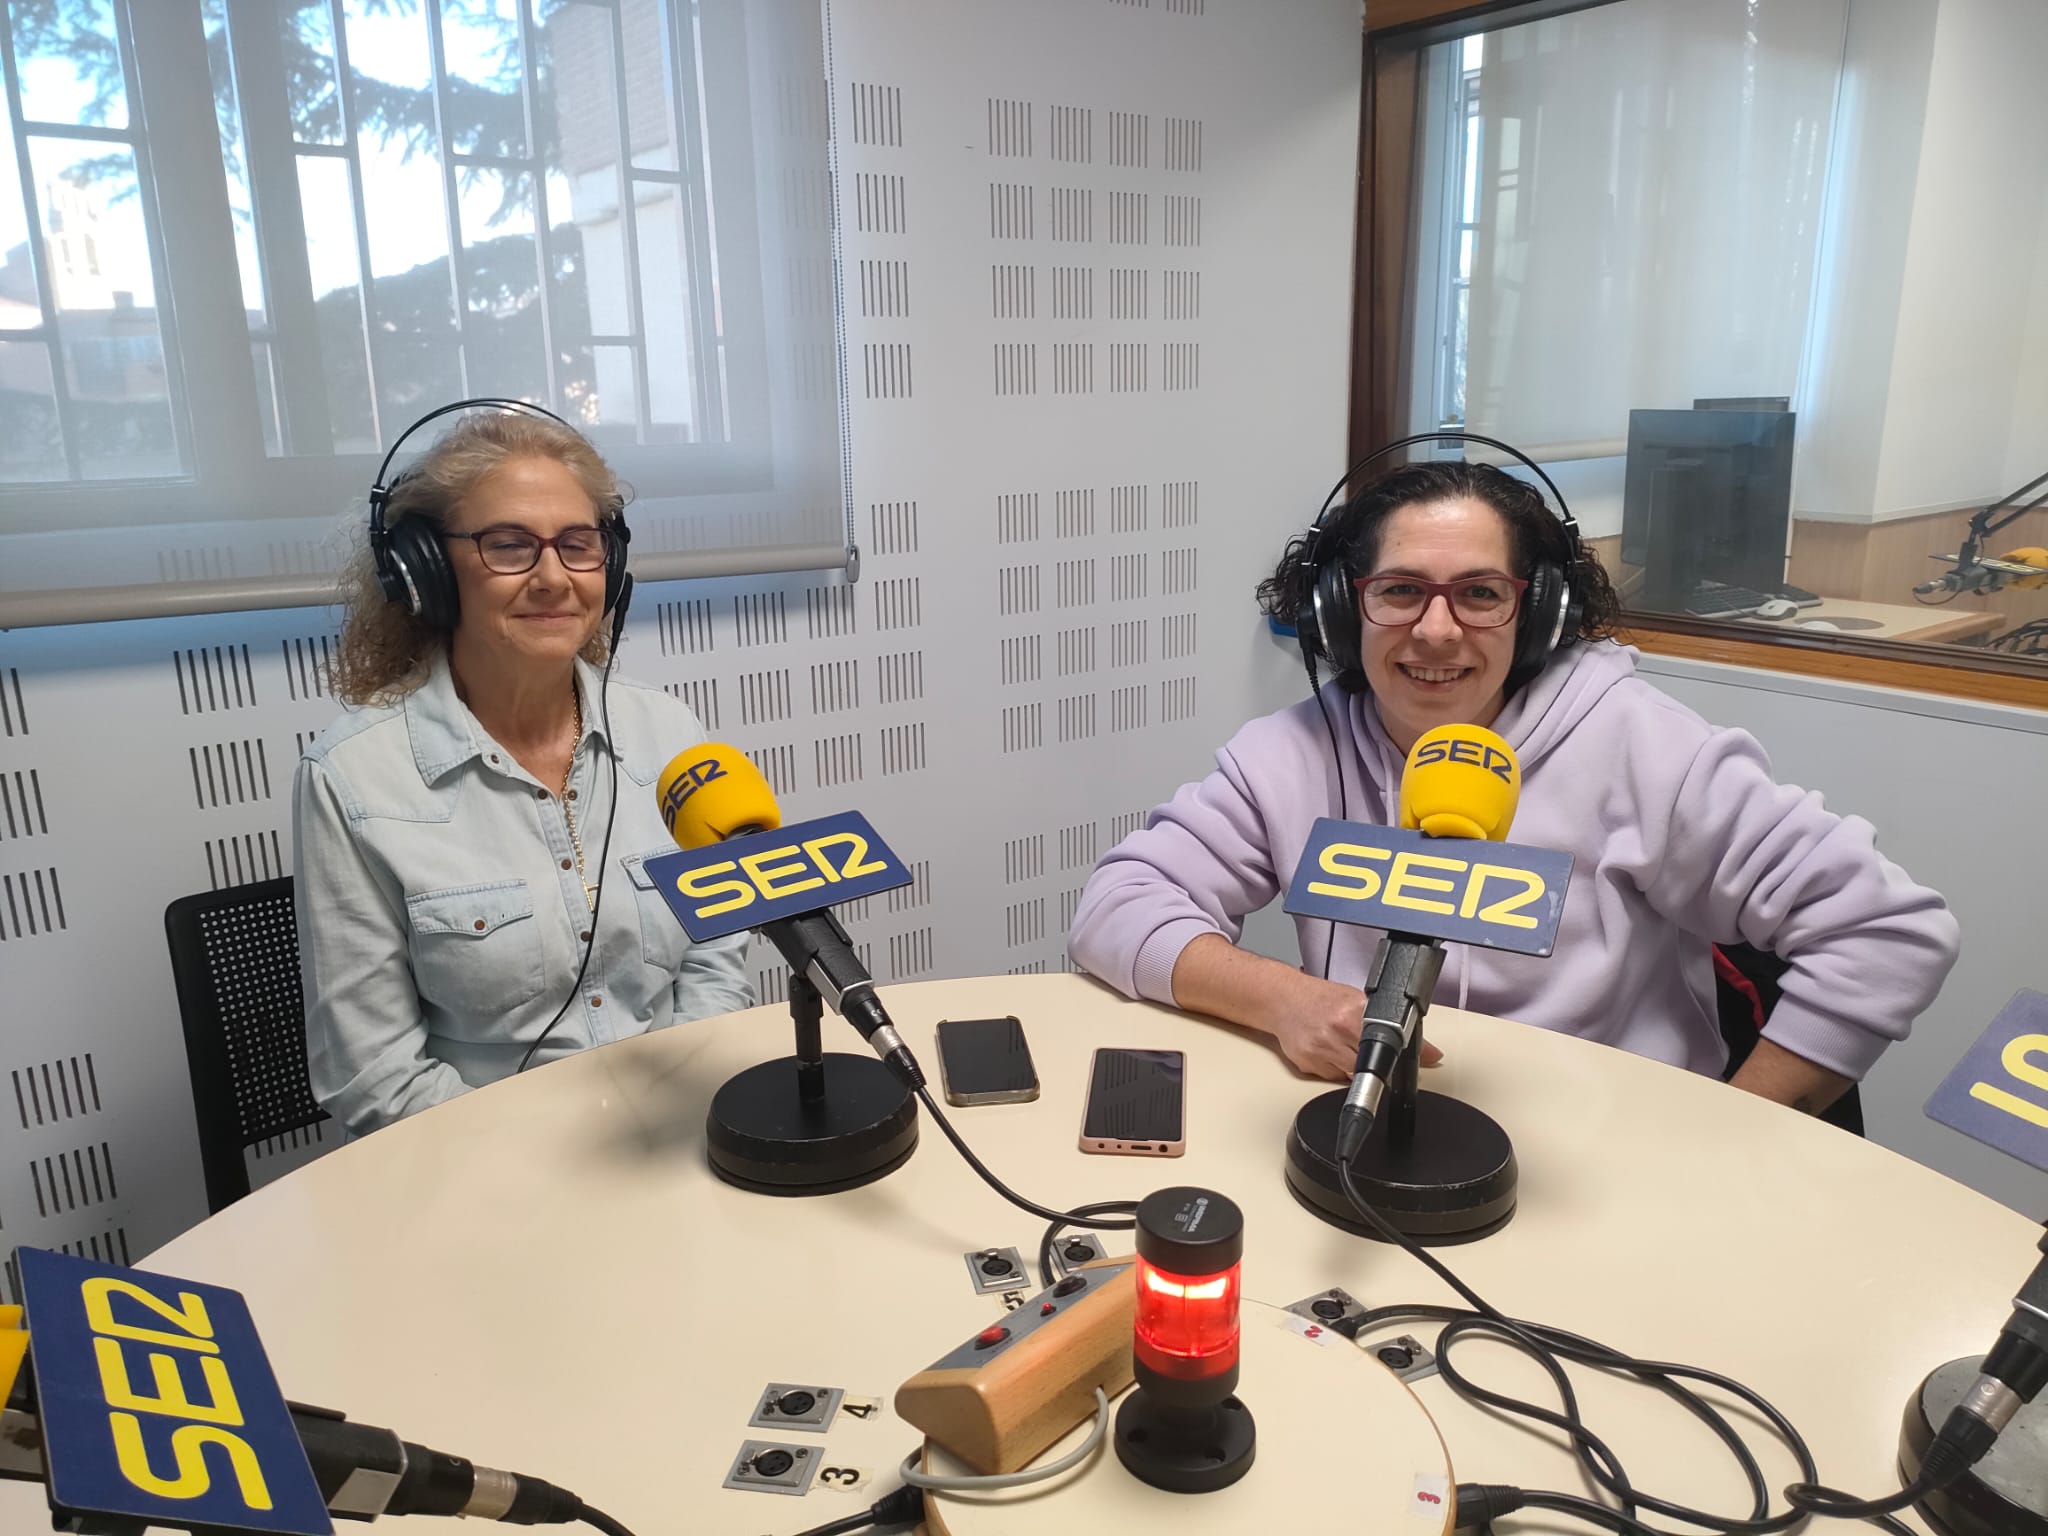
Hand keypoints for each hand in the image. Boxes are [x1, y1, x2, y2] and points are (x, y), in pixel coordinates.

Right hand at [1262, 975, 1443, 1081]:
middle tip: (1369, 1053)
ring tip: (1343, 1047)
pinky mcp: (1308, 1063)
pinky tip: (1327, 1051)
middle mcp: (1337, 1030)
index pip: (1388, 1044)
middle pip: (1370, 1066)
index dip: (1398, 1059)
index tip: (1413, 1066)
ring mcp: (1321, 1048)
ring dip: (1352, 1067)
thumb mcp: (1357, 1001)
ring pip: (1351, 1076)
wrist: (1281, 998)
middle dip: (1373, 1063)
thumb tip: (1431, 1053)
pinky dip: (1334, 1069)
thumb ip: (1392, 1025)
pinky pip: (1331, 1077)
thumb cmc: (1318, 998)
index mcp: (1354, 1012)